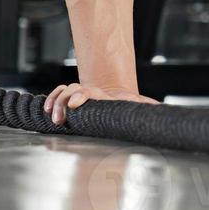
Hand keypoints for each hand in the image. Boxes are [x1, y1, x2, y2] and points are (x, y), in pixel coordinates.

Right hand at [43, 82, 157, 124]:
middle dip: (63, 102)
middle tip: (61, 116)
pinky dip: (50, 101)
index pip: (88, 92)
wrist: (113, 93)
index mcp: (100, 94)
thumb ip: (145, 105)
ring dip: (55, 103)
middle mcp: (86, 92)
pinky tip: (46, 110)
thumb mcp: (134, 103)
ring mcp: (76, 95)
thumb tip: (162, 108)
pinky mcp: (69, 100)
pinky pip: (56, 96)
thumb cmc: (122, 101)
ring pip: (62, 93)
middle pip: (71, 91)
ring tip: (54, 118)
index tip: (76, 104)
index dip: (81, 96)